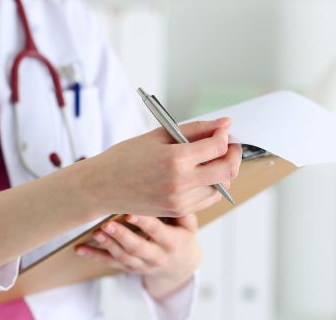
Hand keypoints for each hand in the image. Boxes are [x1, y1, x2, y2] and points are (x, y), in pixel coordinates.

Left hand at [75, 214, 201, 299]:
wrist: (180, 265)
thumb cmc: (181, 235)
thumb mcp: (189, 225)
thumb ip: (182, 210)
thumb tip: (175, 190)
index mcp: (172, 243)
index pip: (157, 232)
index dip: (144, 223)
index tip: (130, 212)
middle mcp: (157, 256)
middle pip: (137, 247)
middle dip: (122, 236)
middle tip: (107, 224)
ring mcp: (141, 265)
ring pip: (123, 256)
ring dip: (108, 245)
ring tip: (96, 232)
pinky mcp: (129, 268)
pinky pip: (110, 263)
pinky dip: (94, 256)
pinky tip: (80, 248)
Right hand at [84, 118, 242, 216]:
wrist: (102, 187)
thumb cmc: (126, 157)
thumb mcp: (159, 135)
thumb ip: (194, 129)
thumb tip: (224, 124)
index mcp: (175, 159)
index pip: (218, 146)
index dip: (225, 135)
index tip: (222, 130)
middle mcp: (181, 183)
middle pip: (228, 170)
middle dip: (233, 155)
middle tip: (228, 146)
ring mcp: (180, 200)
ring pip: (220, 187)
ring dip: (221, 172)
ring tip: (208, 160)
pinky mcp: (178, 211)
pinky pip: (206, 199)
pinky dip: (209, 186)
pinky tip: (197, 175)